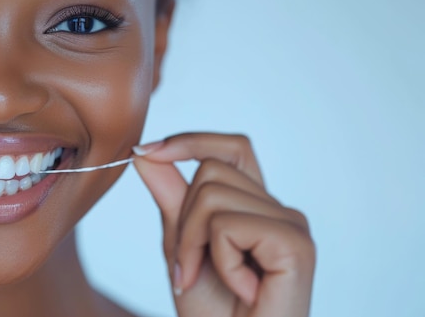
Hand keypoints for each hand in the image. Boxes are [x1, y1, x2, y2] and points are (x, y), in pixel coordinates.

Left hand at [133, 133, 314, 316]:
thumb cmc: (211, 312)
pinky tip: (240, 290)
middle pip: (211, 169)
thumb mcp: (180, 243)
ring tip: (210, 278)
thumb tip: (146, 150)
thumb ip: (170, 195)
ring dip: (193, 242)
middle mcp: (278, 208)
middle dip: (183, 218)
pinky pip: (228, 225)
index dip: (189, 140)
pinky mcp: (295, 243)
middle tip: (189, 266)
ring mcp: (291, 224)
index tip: (145, 150)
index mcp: (255, 206)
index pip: (230, 147)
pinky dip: (217, 259)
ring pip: (212, 193)